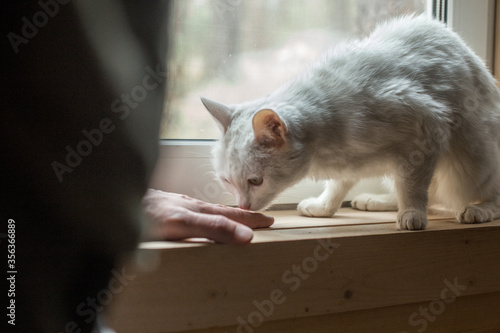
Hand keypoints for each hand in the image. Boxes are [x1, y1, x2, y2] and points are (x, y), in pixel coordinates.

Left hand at [142, 189, 273, 243]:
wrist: (111, 200)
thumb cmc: (143, 214)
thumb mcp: (181, 223)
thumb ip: (211, 227)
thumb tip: (245, 235)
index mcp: (196, 210)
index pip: (231, 216)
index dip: (250, 220)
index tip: (269, 221)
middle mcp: (187, 206)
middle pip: (220, 212)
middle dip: (242, 216)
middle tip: (261, 218)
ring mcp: (174, 206)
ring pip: (206, 212)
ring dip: (224, 216)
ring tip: (236, 219)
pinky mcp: (162, 211)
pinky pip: (191, 214)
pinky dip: (204, 217)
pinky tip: (197, 220)